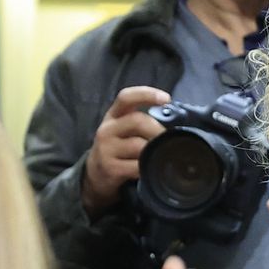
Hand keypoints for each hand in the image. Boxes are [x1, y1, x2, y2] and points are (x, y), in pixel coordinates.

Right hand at [81, 86, 170, 213]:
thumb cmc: (117, 148)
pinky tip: (151, 169)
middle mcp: (107, 129)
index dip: (146, 94)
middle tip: (169, 140)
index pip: (126, 97)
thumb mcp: (123, 130)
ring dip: (155, 150)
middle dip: (158, 130)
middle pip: (137, 121)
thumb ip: (142, 122)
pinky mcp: (110, 168)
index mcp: (113, 115)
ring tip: (160, 155)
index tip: (166, 98)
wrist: (95, 174)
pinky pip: (137, 166)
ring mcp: (106, 149)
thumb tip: (173, 125)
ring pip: (139, 145)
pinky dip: (149, 167)